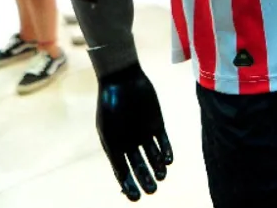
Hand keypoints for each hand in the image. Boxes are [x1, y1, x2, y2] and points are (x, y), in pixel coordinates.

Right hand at [95, 63, 172, 201]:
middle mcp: (131, 143)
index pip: (123, 172)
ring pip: (153, 157)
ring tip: (161, 176)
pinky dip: (166, 152)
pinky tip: (167, 161)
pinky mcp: (157, 124)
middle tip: (152, 191)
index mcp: (116, 147)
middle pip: (140, 167)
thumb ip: (115, 152)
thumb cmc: (110, 105)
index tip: (135, 198)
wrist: (123, 80)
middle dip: (146, 180)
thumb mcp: (108, 132)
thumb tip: (121, 174)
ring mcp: (145, 134)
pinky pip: (164, 142)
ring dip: (158, 168)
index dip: (129, 186)